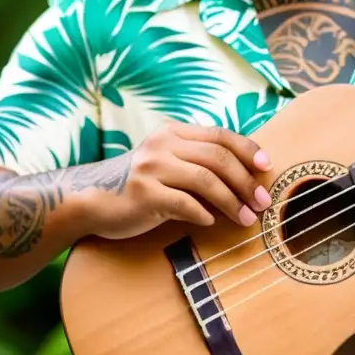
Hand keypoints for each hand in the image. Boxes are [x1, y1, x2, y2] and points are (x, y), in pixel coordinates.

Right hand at [80, 123, 273, 239]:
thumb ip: (197, 161)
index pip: (220, 135)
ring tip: (247, 218)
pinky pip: (183, 203)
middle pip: (218, 158)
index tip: (267, 166)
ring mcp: (151, 168)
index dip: (248, 149)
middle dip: (246, 181)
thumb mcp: (166, 161)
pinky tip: (211, 222)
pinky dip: (203, 213)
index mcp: (173, 132)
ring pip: (206, 180)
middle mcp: (163, 144)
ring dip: (232, 202)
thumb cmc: (136, 183)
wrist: (86, 198)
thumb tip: (246, 178)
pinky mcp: (142, 193)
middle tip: (263, 201)